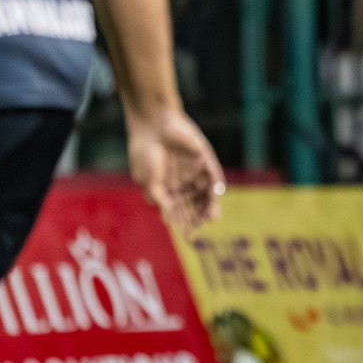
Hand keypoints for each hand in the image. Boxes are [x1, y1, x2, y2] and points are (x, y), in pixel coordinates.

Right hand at [127, 110, 225, 234]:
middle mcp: (184, 181)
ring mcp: (195, 170)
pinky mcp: (205, 159)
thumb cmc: (145, 153)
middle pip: (195, 204)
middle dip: (198, 216)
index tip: (188, 236)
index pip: (179, 210)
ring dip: (209, 205)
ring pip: (206, 192)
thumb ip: (160, 199)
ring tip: (211, 218)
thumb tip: (169, 220)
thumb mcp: (148, 181)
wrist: (153, 126)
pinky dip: (217, 185)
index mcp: (168, 188)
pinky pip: (214, 174)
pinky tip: (216, 194)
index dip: (184, 223)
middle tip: (201, 227)